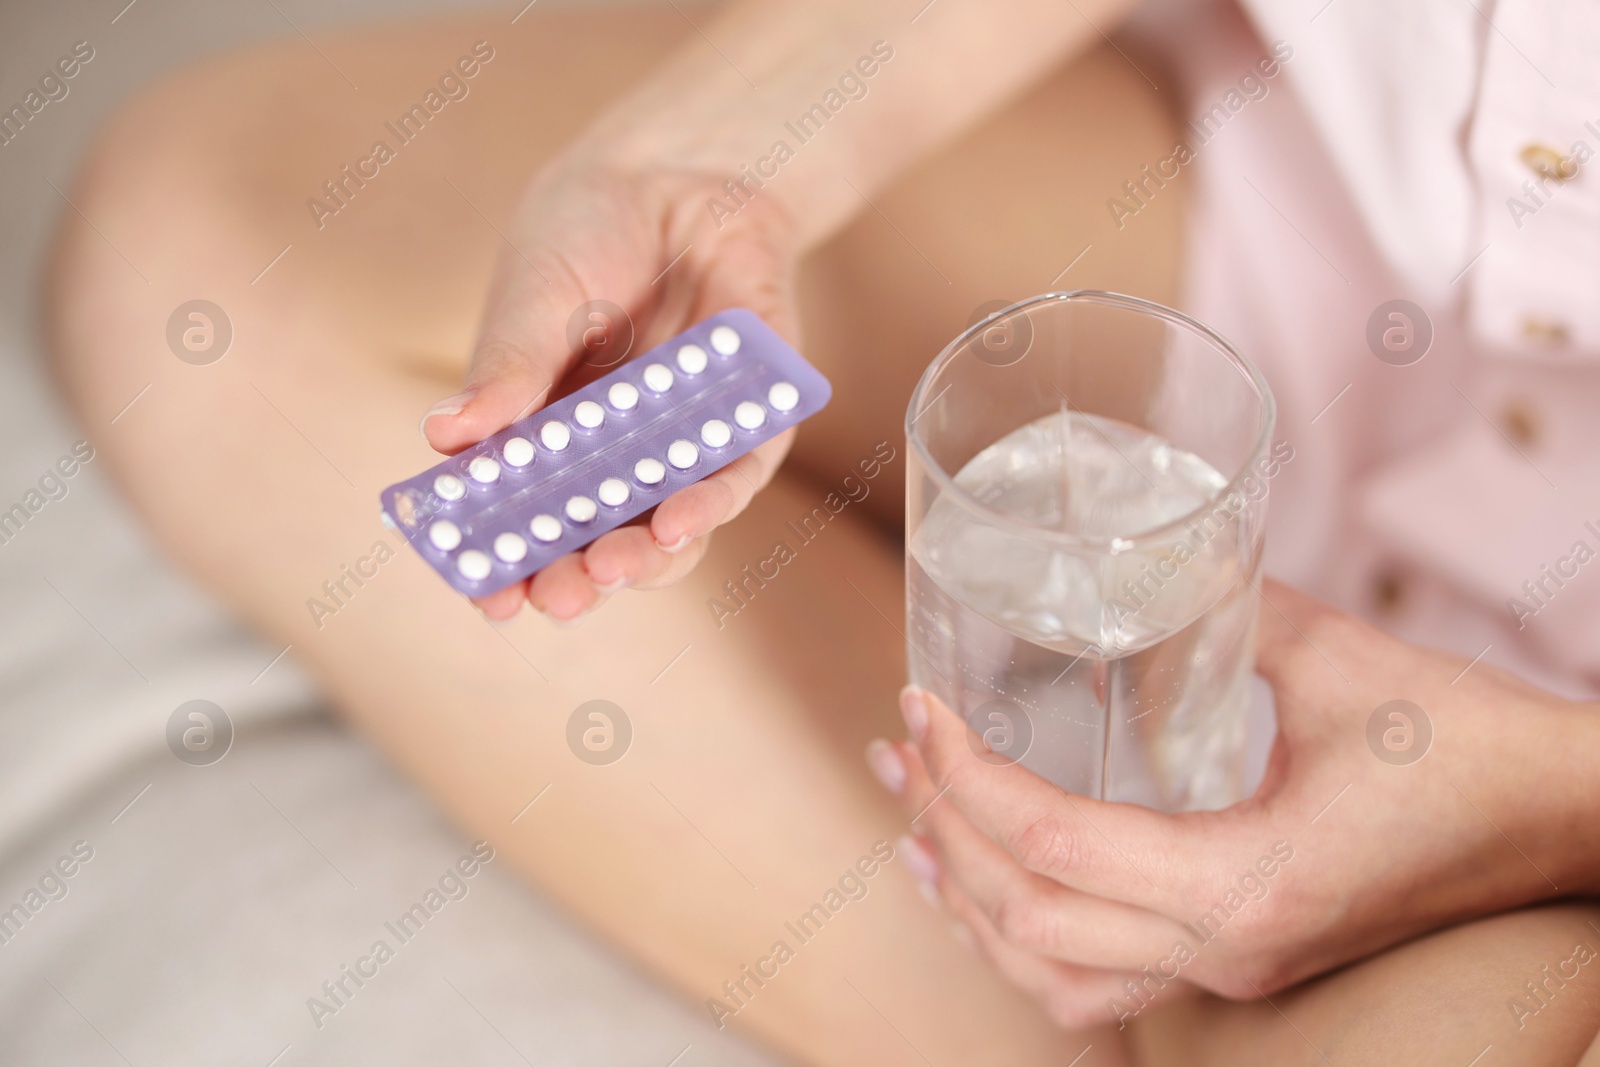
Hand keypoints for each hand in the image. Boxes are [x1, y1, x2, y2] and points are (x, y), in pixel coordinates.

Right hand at [421, 146, 801, 621]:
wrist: (684, 175)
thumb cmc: (589, 235)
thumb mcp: (535, 296)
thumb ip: (508, 368)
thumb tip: (445, 437)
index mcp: (548, 438)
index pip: (525, 518)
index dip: (508, 563)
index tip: (489, 596)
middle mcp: (616, 455)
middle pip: (597, 539)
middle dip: (577, 576)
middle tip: (558, 599)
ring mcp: (683, 443)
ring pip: (668, 527)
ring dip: (642, 560)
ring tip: (610, 571)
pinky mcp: (749, 420)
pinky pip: (735, 476)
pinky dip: (708, 503)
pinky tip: (677, 522)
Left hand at [865, 578, 1599, 1026]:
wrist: (1566, 821)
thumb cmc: (1469, 742)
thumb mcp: (1338, 659)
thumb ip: (1224, 605)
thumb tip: (1132, 555)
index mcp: (1249, 883)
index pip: (1056, 851)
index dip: (969, 778)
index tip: (920, 705)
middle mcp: (1229, 950)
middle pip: (1031, 921)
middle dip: (946, 829)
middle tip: (900, 747)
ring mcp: (1235, 972)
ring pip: (1054, 977)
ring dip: (971, 902)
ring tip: (914, 823)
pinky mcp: (1243, 963)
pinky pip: (1099, 983)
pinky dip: (1025, 939)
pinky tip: (988, 887)